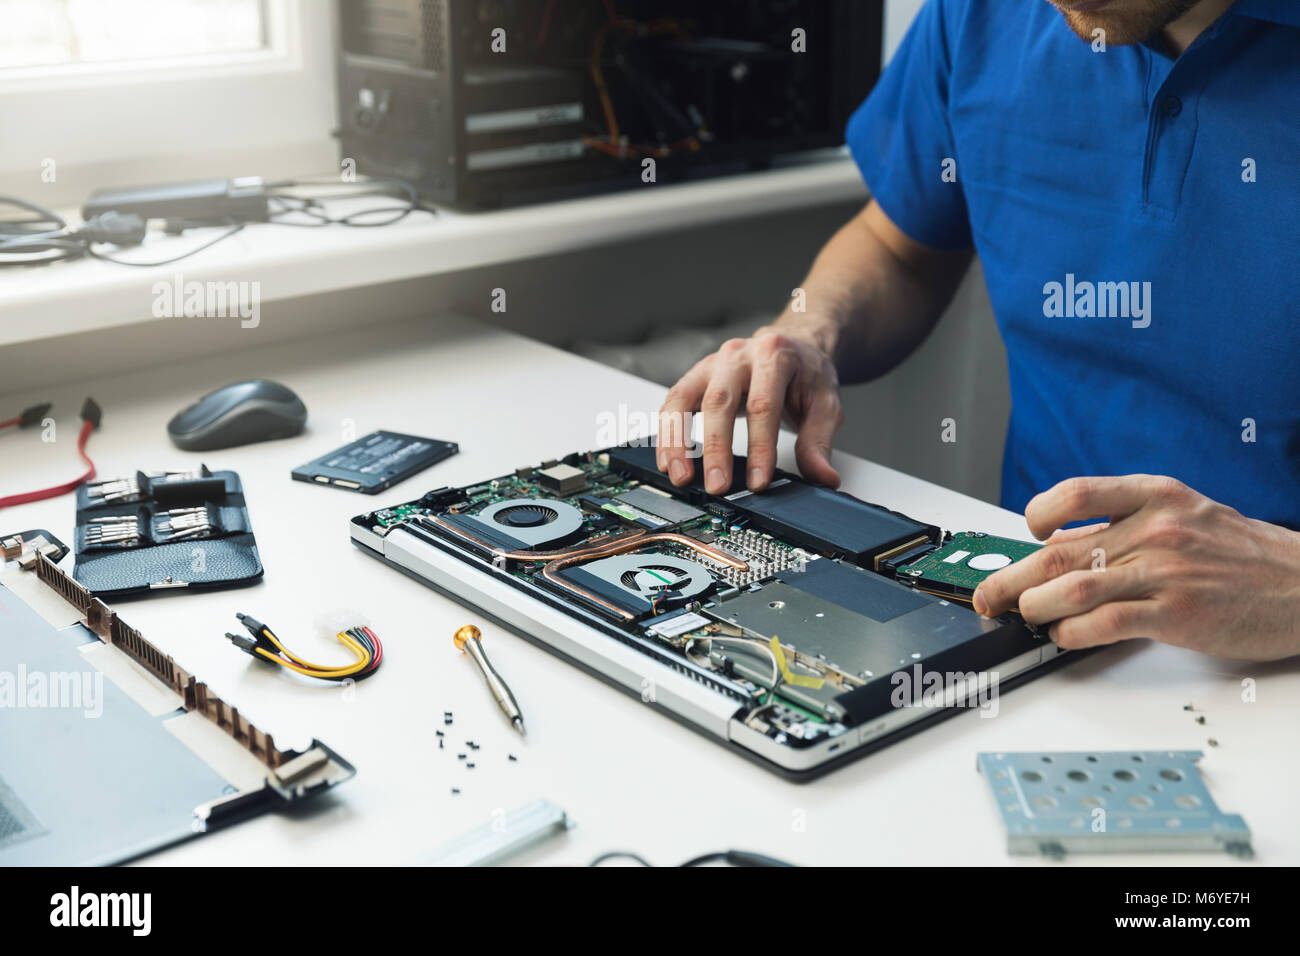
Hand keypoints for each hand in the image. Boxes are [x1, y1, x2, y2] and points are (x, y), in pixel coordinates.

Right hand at [656, 330, 844, 494]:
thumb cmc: (805, 374)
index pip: (763, 404)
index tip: (758, 481)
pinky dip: (667, 434)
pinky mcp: (695, 378)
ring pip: (684, 399)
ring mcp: (711, 365)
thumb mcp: (825, 403)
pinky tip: (668, 461)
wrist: (792, 347)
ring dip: (678, 442)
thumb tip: (823, 477)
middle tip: (717, 486)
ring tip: (681, 477)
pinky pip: (672, 404)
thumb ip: (819, 441)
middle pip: (719, 401)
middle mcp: (737, 355)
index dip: (760, 446)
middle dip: (716, 448)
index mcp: (773, 355)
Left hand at [974, 475, 1299, 660]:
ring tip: (1025, 617)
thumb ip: (1126, 524)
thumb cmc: (1240, 553)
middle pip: (1059, 551)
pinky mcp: (1176, 614)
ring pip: (1074, 587)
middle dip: (1012, 578)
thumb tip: (1060, 546)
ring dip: (1036, 608)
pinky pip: (1104, 623)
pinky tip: (1064, 636)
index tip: (1025, 533)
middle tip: (988, 594)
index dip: (1037, 514)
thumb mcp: (1185, 515)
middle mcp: (1155, 528)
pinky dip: (1071, 633)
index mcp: (1153, 495)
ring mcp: (1165, 571)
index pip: (1075, 493)